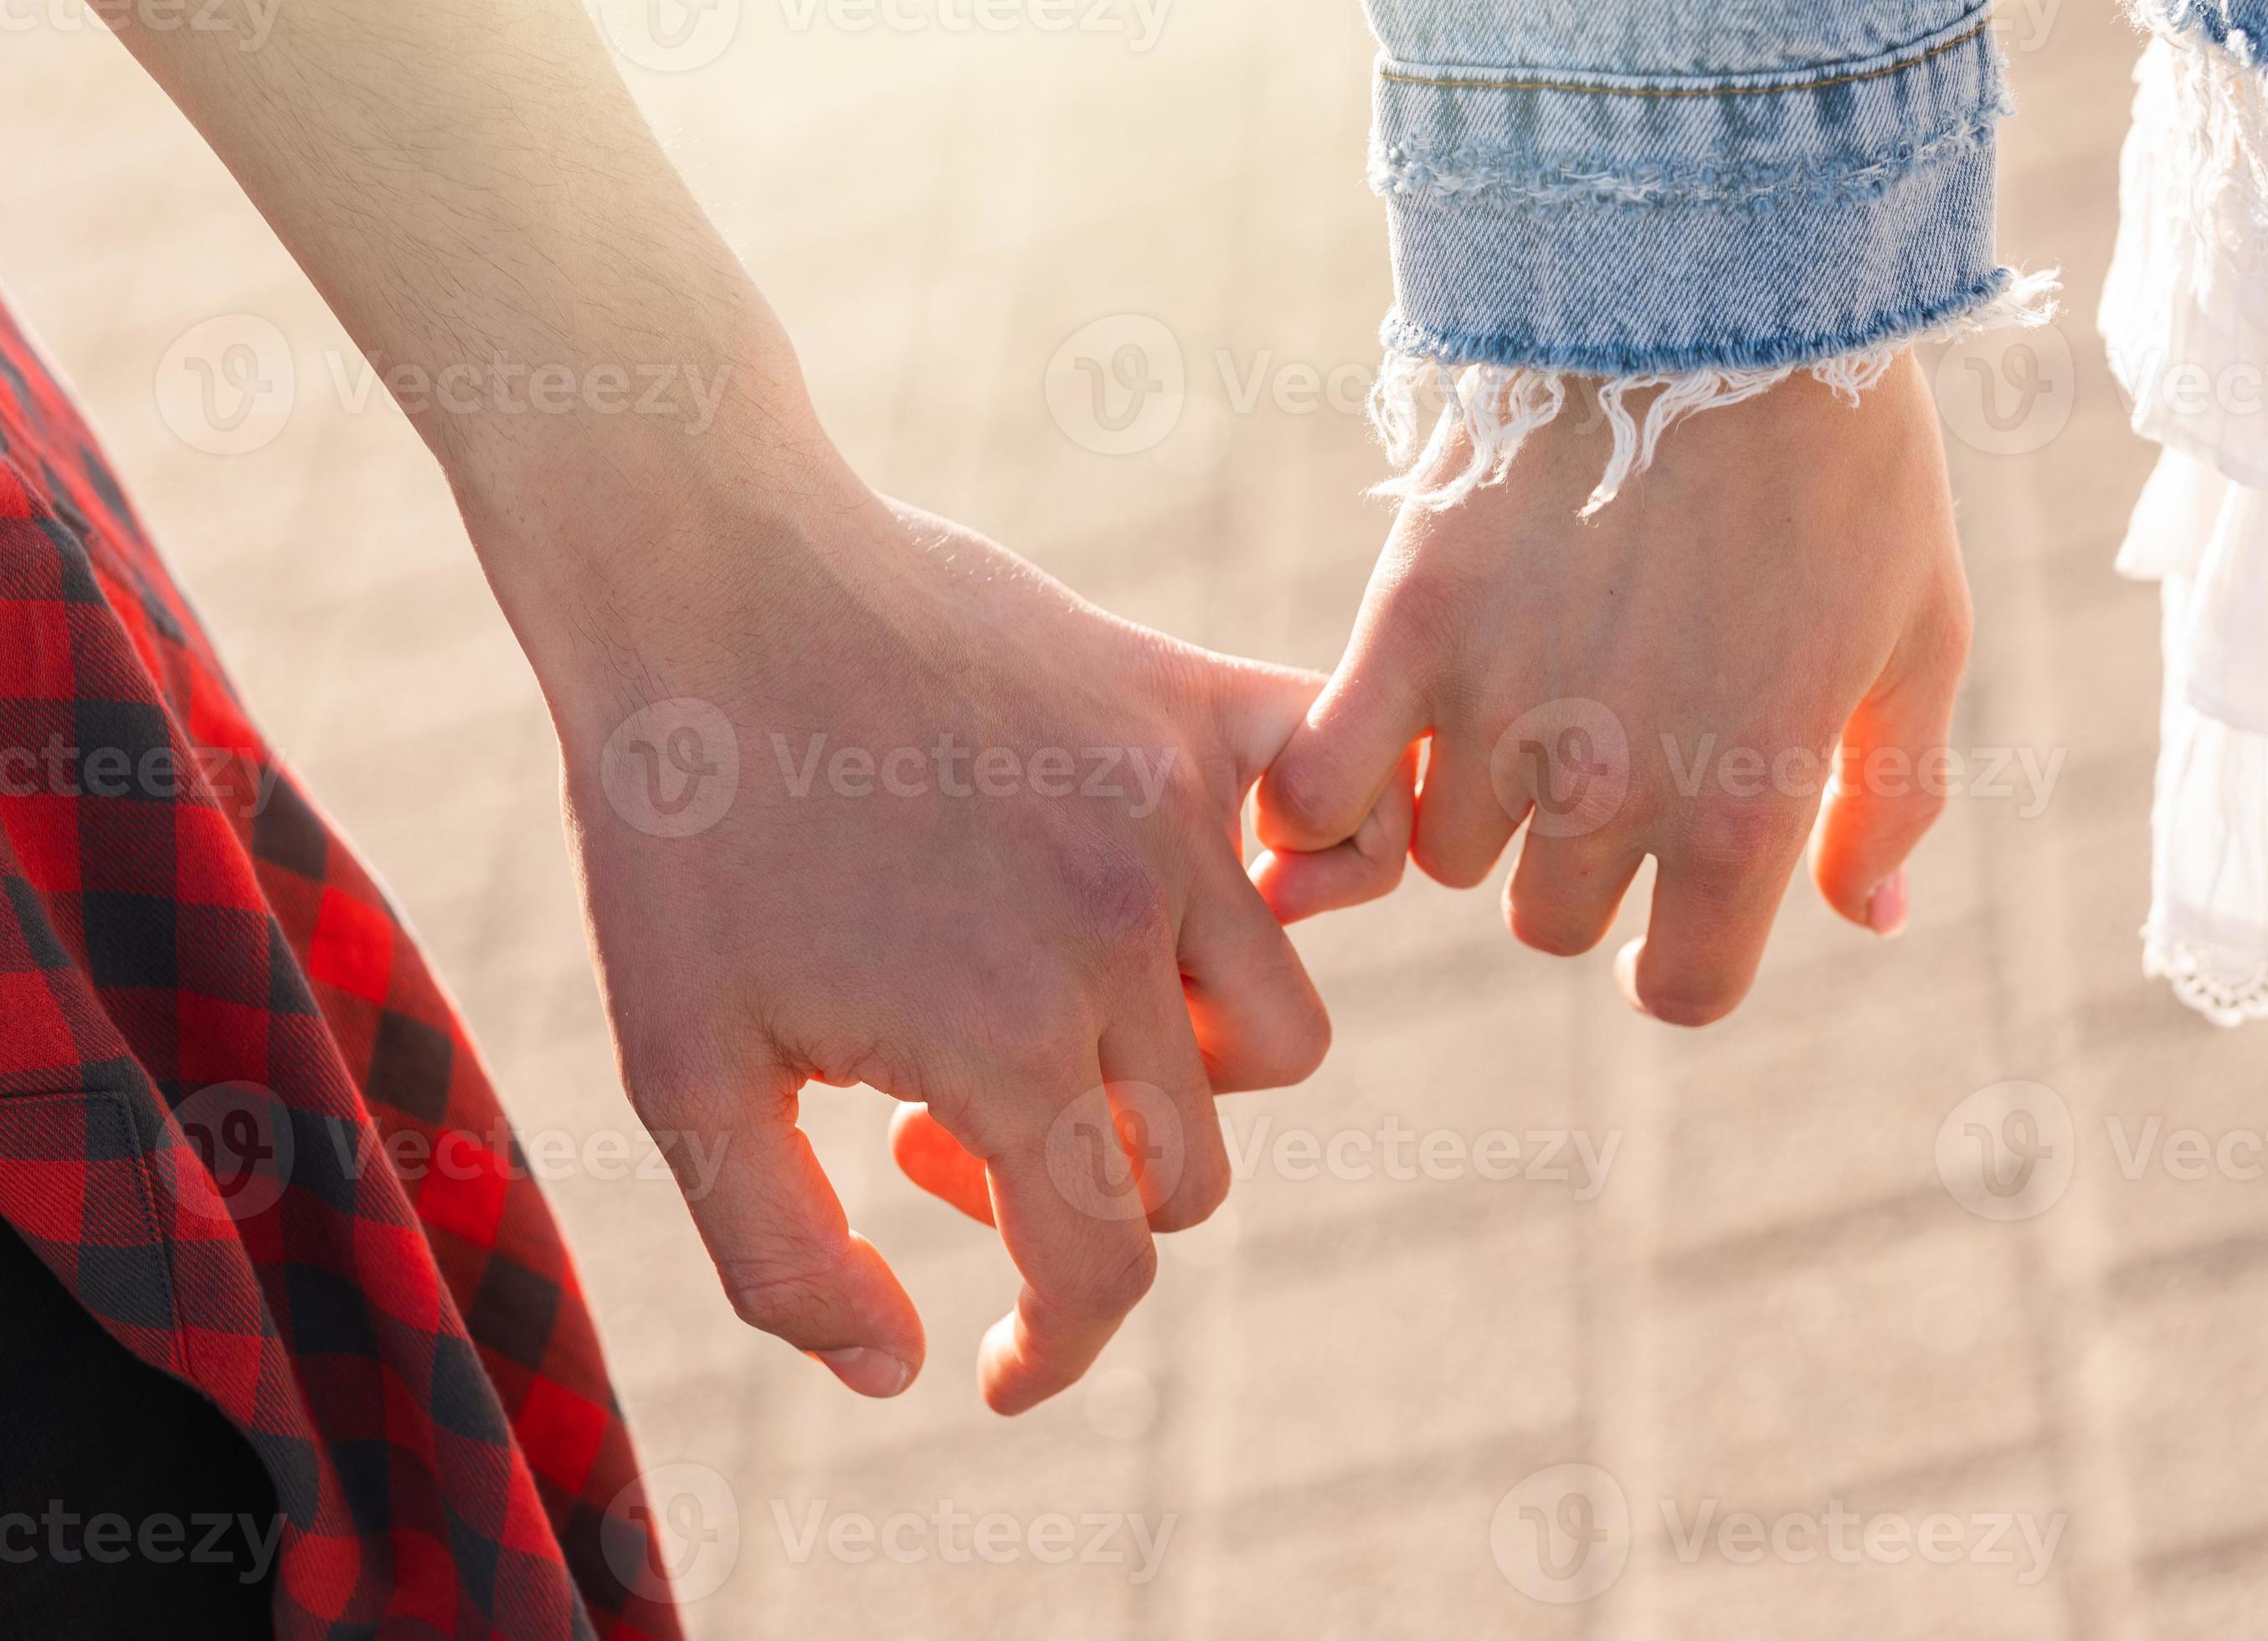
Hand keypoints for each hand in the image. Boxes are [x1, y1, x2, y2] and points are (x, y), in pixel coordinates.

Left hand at [544, 483, 1407, 1412]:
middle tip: (925, 1125)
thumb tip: (906, 1374)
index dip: (1057, 1344)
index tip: (1004, 1365)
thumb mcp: (679, 1072)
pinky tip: (1244, 891)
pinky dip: (1333, 874)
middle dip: (1071, 1197)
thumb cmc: (679, 829)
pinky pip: (1342, 815)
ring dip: (1182, 1077)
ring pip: (1279, 1033)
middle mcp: (1124, 940)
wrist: (706, 581)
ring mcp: (1175, 820)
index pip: (1107, 1266)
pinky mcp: (1190, 716)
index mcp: (1006, 1044)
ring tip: (1051, 1022)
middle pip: (1190, 1164)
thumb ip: (785, 1261)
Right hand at [1256, 357, 1969, 1023]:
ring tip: (1502, 701)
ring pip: (1440, 853)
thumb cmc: (1845, 463)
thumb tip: (1868, 922)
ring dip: (1469, 805)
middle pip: (1546, 919)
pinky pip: (1319, 785)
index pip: (1682, 986)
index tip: (1654, 933)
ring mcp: (1499, 716)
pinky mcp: (1408, 633)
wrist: (1724, 287)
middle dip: (1572, 863)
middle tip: (1588, 760)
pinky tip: (1352, 754)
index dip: (1670, 968)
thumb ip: (1888, 799)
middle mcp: (1613, 788)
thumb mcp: (1921, 635)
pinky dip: (1318, 796)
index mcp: (1742, 808)